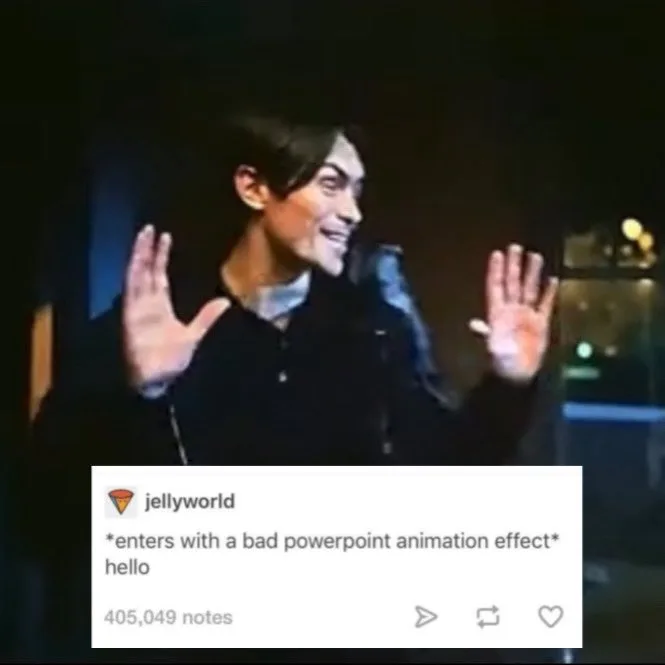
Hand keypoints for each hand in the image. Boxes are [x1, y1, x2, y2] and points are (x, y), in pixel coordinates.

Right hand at [122, 225, 229, 395]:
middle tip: (150, 229)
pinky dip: (133, 274)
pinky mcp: (131, 316)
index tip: (164, 238)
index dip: (160, 258)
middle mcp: (146, 305)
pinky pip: (132, 291)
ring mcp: (137, 309)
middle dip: (148, 250)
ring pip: (137, 276)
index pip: (159, 277)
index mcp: (159, 308)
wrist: (159, 382)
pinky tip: (136, 259)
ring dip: (139, 255)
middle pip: (146, 271)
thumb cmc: (172, 363)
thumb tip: (225, 301)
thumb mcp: (195, 335)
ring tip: (145, 234)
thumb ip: (207, 317)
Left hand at [469, 244, 557, 382]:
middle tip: (515, 246)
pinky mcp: (539, 324)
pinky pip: (544, 304)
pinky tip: (552, 279)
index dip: (496, 271)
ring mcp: (525, 316)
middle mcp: (511, 310)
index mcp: (497, 314)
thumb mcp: (491, 347)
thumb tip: (475, 324)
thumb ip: (486, 334)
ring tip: (535, 255)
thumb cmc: (501, 362)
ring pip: (529, 289)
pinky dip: (548, 292)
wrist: (517, 376)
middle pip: (512, 283)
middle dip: (513, 266)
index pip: (496, 287)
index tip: (497, 254)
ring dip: (531, 273)